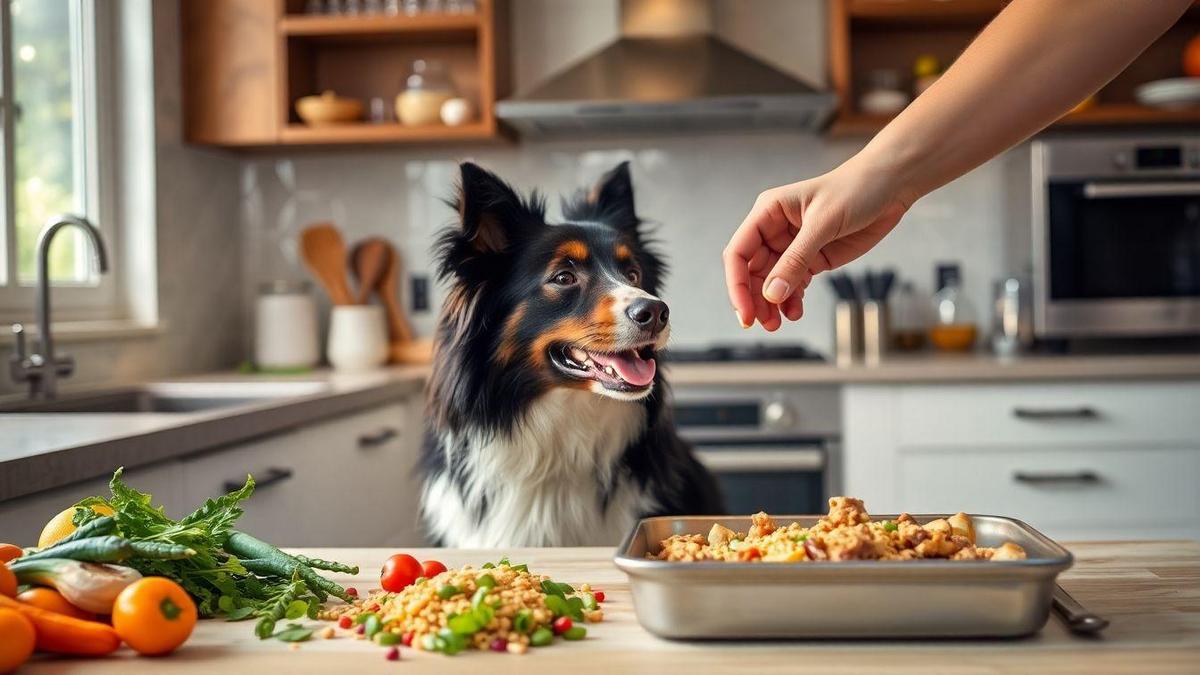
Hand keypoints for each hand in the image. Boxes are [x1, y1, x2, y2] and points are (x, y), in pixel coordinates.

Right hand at [722, 159, 912, 329]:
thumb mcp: (823, 224)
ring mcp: (794, 247)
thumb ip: (796, 259)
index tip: (746, 312)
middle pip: (752, 272)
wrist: (890, 186)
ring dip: (771, 305)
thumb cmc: (855, 189)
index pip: (739, 253)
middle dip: (755, 299)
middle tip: (764, 323)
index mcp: (768, 213)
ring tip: (778, 323)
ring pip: (771, 283)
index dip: (737, 284)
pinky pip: (794, 285)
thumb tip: (772, 293)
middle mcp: (775, 231)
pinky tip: (795, 312)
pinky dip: (792, 301)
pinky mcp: (813, 259)